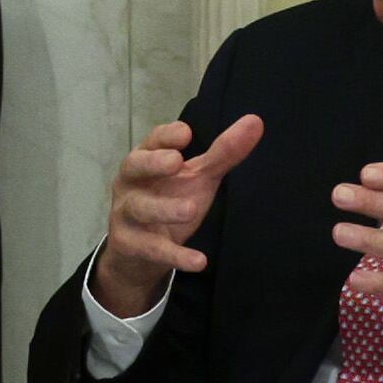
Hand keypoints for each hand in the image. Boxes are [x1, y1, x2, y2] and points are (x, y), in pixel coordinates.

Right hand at [93, 115, 261, 319]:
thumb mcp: (198, 177)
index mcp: (145, 160)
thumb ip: (223, 152)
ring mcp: (126, 214)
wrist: (139, 253)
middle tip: (176, 162)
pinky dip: (176, 256)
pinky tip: (199, 261)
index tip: (186, 133)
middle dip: (153, 163)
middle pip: (134, 166)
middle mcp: (130, 183)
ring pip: (140, 208)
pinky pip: (153, 249)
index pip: (151, 141)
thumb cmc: (169, 200)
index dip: (165, 136)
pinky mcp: (130, 244)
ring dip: (164, 209)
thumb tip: (256, 121)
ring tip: (190, 210)